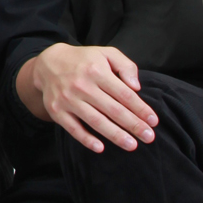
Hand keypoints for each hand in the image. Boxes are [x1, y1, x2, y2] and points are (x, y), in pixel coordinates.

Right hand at [18, 43, 157, 153]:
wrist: (49, 63)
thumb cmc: (85, 60)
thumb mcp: (106, 54)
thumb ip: (125, 66)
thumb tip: (136, 87)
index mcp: (97, 71)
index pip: (124, 94)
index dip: (140, 109)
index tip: (153, 121)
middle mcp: (82, 85)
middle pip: (113, 110)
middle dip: (133, 125)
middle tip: (149, 137)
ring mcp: (68, 99)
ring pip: (96, 121)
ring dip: (115, 135)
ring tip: (132, 145)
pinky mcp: (56, 111)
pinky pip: (73, 128)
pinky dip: (86, 139)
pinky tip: (100, 148)